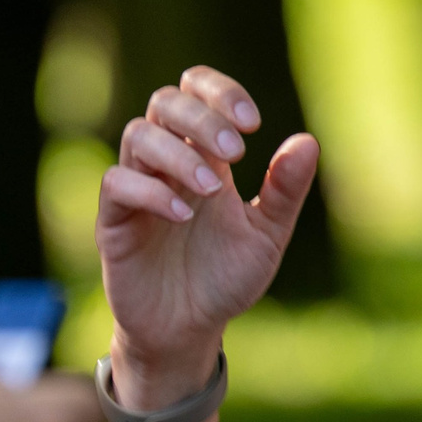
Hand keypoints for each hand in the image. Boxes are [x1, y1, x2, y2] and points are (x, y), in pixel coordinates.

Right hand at [97, 65, 318, 399]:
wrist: (190, 330)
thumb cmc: (226, 277)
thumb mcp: (267, 235)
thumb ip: (285, 191)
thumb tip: (307, 141)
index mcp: (205, 155)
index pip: (197, 91)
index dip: (220, 91)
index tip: (252, 122)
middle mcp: (167, 162)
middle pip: (165, 102)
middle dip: (202, 117)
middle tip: (237, 150)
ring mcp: (137, 189)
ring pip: (138, 136)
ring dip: (177, 153)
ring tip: (211, 189)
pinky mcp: (114, 222)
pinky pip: (117, 185)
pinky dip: (150, 191)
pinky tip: (182, 212)